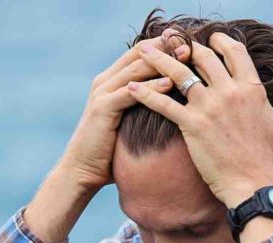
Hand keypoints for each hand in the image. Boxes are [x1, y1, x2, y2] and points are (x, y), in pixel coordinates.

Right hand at [60, 35, 189, 191]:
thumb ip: (143, 108)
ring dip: (162, 62)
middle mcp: (105, 81)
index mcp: (112, 81)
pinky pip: (131, 93)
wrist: (82, 170)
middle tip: (190, 43)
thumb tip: (173, 106)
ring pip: (136, 68)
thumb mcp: (129, 123)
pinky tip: (170, 83)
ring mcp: (102, 93)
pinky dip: (151, 86)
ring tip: (186, 57)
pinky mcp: (103, 108)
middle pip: (139, 53)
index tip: (189, 43)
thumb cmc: (109, 152)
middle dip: (165, 47)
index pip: (140, 53)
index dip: (164, 45)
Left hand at [128, 31, 272, 206]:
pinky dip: (144, 94)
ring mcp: (209, 107)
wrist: (255, 187)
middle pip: (202, 57)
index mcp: (253, 89)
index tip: (208, 40)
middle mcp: (230, 91)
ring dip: (158, 59)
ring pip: (178, 73)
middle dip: (185, 46)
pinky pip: (163, 103)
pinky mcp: (191, 125)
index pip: (233, 52)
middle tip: (170, 42)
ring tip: (143, 52)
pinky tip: (130, 88)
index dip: (219, 41)